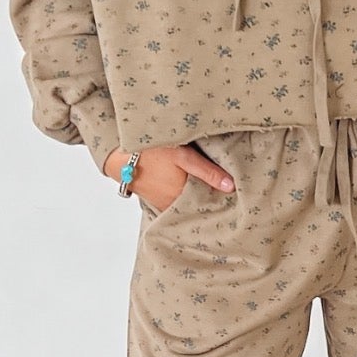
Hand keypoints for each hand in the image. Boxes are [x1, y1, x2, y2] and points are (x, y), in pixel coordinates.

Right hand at [103, 144, 234, 207]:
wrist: (119, 155)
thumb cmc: (151, 151)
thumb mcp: (184, 156)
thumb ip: (208, 172)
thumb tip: (231, 187)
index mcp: (182, 197)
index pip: (209, 203)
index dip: (222, 199)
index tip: (237, 198)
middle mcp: (173, 205)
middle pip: (199, 205)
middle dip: (211, 200)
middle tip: (229, 196)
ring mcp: (163, 204)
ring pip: (187, 204)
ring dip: (197, 199)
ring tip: (213, 191)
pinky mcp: (156, 200)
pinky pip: (175, 203)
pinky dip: (184, 198)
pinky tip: (192, 190)